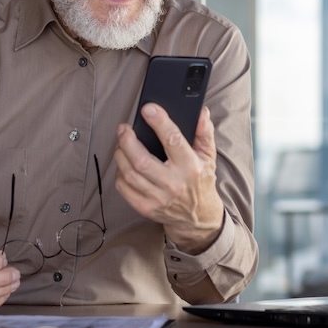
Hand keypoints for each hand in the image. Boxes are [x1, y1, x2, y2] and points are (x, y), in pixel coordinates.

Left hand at [114, 104, 224, 253]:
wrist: (198, 218)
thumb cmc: (201, 181)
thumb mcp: (208, 156)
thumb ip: (204, 132)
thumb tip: (201, 112)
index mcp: (190, 167)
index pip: (173, 140)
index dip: (159, 122)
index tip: (148, 109)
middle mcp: (173, 183)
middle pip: (141, 160)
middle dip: (127, 140)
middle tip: (123, 128)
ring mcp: (158, 198)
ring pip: (129, 174)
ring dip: (120, 155)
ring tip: (121, 143)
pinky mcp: (146, 208)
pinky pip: (124, 188)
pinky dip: (119, 173)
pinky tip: (123, 164)